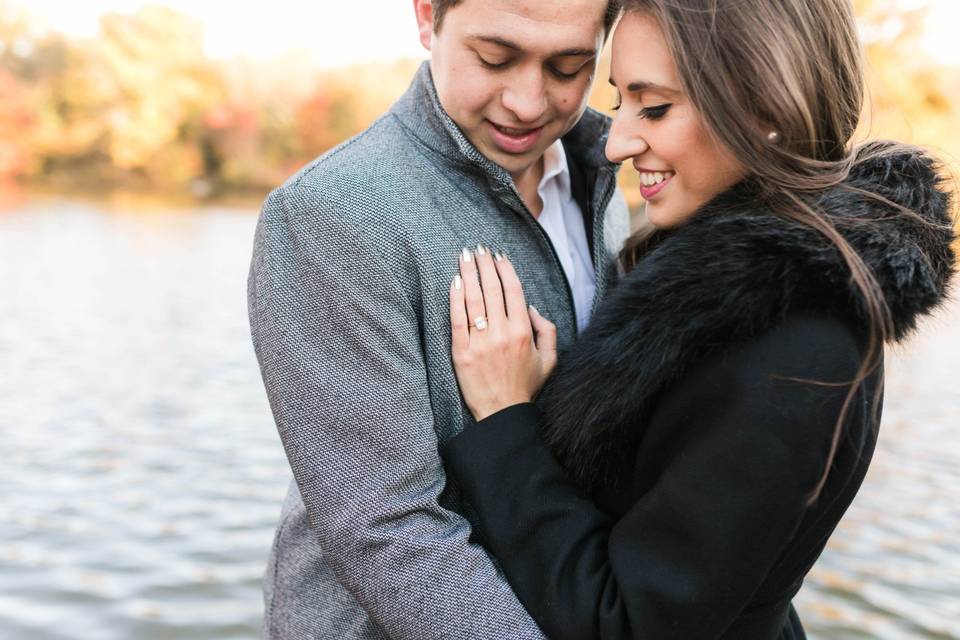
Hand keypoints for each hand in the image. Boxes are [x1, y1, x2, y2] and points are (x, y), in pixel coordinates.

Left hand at [449, 245, 557, 421]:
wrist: (502, 413)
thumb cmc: (525, 386)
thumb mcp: (550, 359)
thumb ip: (547, 330)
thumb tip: (531, 307)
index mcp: (524, 332)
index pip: (513, 291)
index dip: (505, 270)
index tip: (498, 256)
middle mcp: (502, 333)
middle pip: (492, 290)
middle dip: (484, 265)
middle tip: (478, 248)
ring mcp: (480, 342)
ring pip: (474, 300)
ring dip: (469, 274)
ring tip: (464, 256)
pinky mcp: (461, 352)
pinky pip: (457, 319)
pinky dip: (456, 299)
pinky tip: (455, 282)